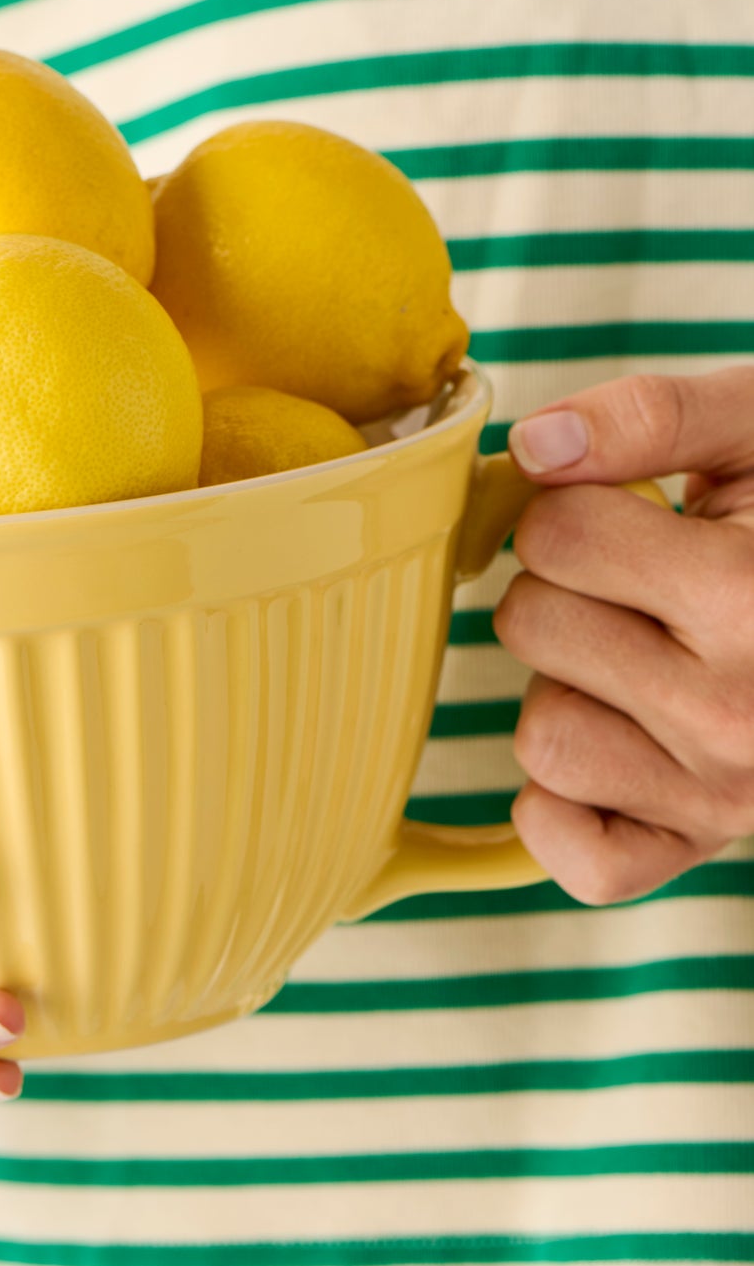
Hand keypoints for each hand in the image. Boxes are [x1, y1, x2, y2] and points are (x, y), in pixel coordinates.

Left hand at [494, 367, 753, 902]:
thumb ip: (653, 416)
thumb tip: (536, 446)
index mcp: (750, 596)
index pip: (555, 533)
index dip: (574, 506)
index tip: (629, 514)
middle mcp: (737, 713)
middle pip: (532, 626)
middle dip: (565, 587)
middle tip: (641, 584)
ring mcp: (722, 795)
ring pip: (540, 734)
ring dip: (566, 686)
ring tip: (642, 654)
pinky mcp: (698, 846)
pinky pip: (569, 848)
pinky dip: (563, 800)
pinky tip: (615, 736)